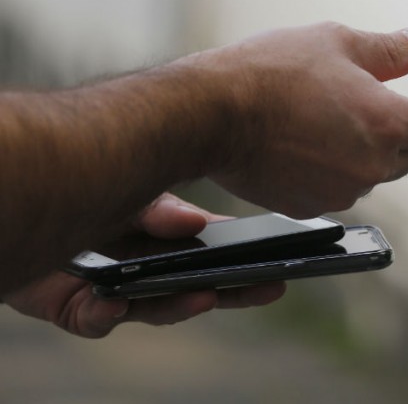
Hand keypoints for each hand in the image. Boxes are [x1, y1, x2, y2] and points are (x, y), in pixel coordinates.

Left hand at [2, 194, 285, 337]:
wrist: (19, 209)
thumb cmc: (81, 194)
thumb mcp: (129, 192)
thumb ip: (159, 210)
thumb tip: (196, 223)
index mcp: (167, 239)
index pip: (216, 251)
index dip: (246, 261)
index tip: (277, 265)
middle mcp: (149, 270)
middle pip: (201, 287)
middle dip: (237, 290)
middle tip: (271, 288)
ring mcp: (119, 292)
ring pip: (156, 308)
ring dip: (180, 306)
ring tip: (205, 297)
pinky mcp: (80, 311)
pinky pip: (98, 320)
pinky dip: (107, 312)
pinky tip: (113, 302)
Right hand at [194, 22, 407, 217]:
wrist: (210, 114)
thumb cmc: (271, 72)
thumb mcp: (338, 42)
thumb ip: (392, 48)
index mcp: (388, 124)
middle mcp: (372, 166)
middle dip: (400, 130)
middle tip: (371, 104)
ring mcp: (341, 192)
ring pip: (374, 174)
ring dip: (366, 153)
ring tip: (330, 120)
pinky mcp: (310, 206)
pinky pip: (338, 189)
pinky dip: (333, 171)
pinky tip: (307, 144)